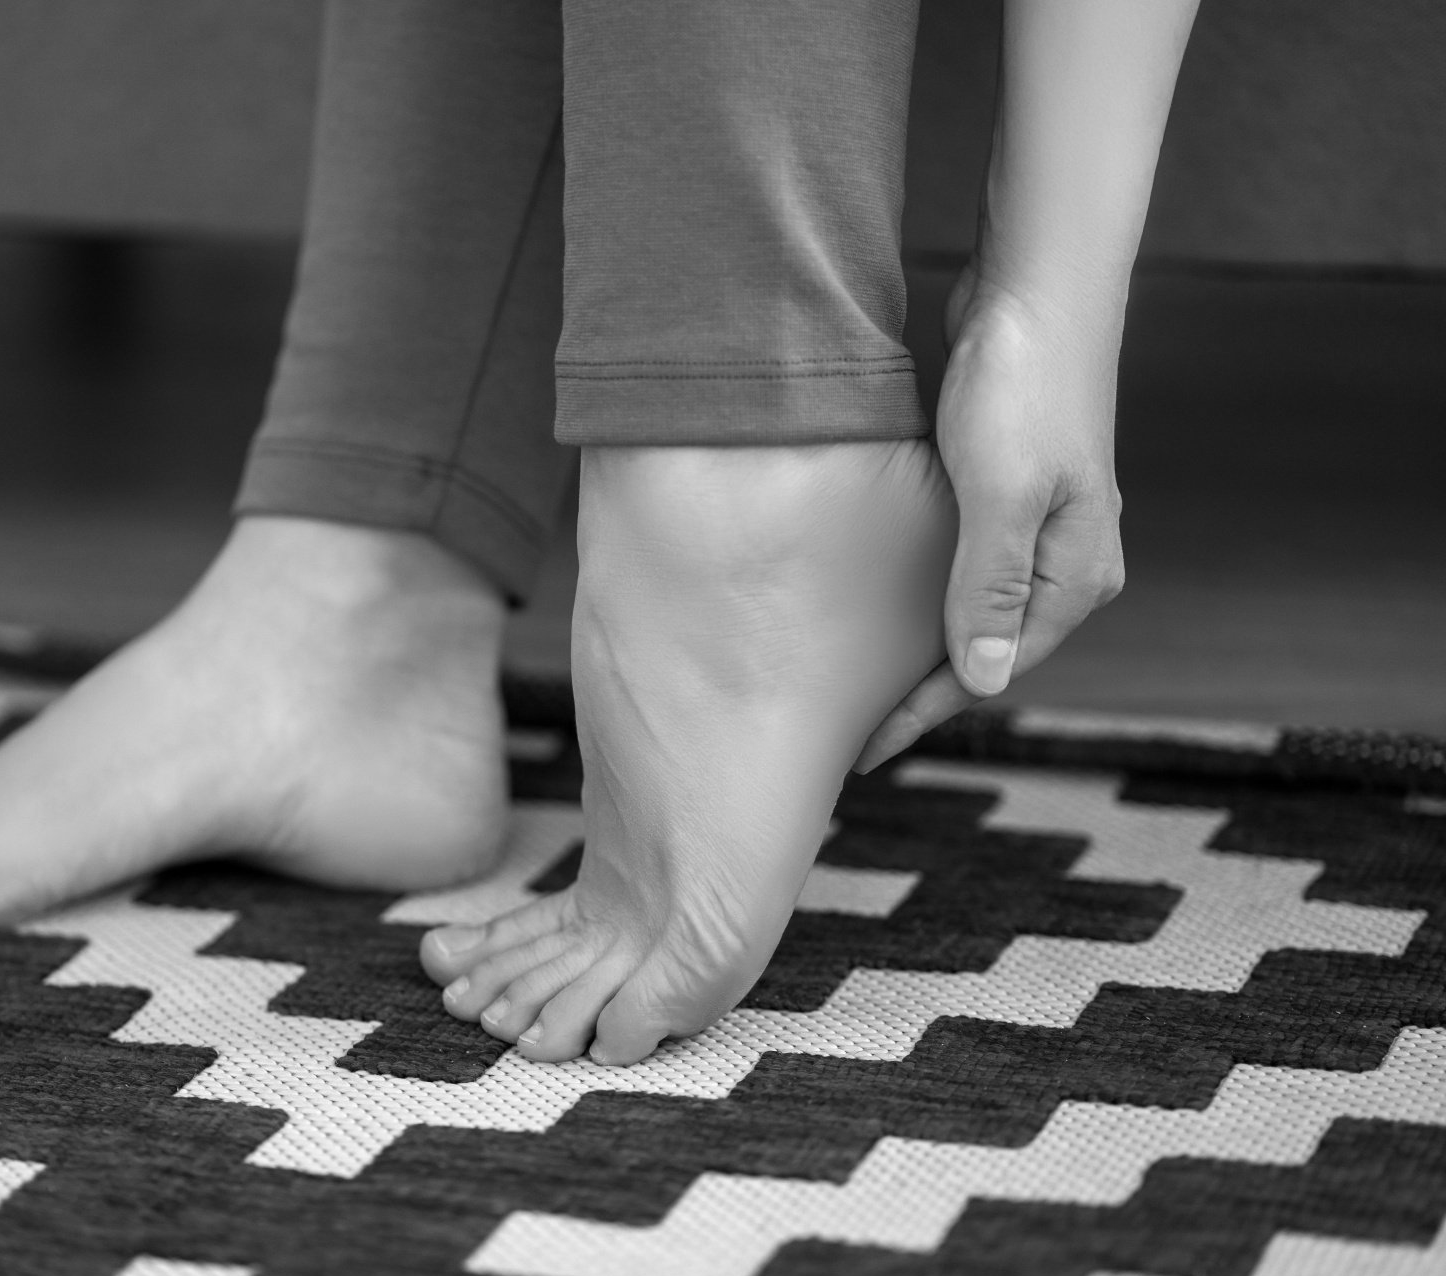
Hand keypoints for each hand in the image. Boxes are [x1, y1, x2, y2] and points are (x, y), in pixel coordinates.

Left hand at [854, 268, 1125, 772]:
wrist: (1037, 289)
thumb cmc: (1022, 387)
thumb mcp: (1002, 493)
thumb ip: (990, 587)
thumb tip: (983, 680)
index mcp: (1074, 576)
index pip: (991, 668)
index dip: (922, 711)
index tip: (862, 750)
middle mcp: (1066, 562)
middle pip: (984, 648)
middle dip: (922, 689)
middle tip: (852, 728)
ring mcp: (1040, 528)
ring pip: (970, 608)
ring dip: (920, 643)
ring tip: (861, 679)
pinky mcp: (1009, 494)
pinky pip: (961, 566)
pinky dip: (921, 594)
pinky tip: (880, 605)